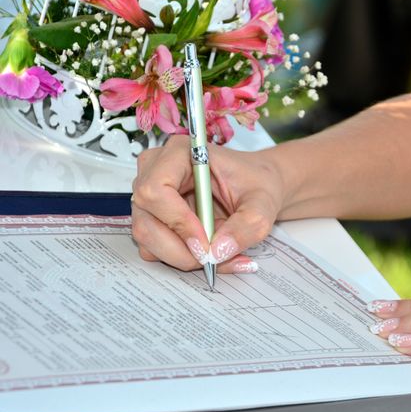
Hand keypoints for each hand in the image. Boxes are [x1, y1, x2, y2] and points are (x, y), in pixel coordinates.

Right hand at [130, 135, 283, 271]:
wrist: (258, 188)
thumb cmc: (257, 184)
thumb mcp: (263, 204)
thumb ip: (246, 226)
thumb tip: (218, 252)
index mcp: (180, 154)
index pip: (155, 189)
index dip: (178, 221)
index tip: (205, 242)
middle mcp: (157, 171)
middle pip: (146, 220)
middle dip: (180, 248)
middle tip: (212, 257)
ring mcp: (152, 196)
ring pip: (147, 238)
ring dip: (182, 256)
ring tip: (218, 255)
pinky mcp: (154, 218)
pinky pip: (153, 247)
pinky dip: (181, 258)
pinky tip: (208, 253)